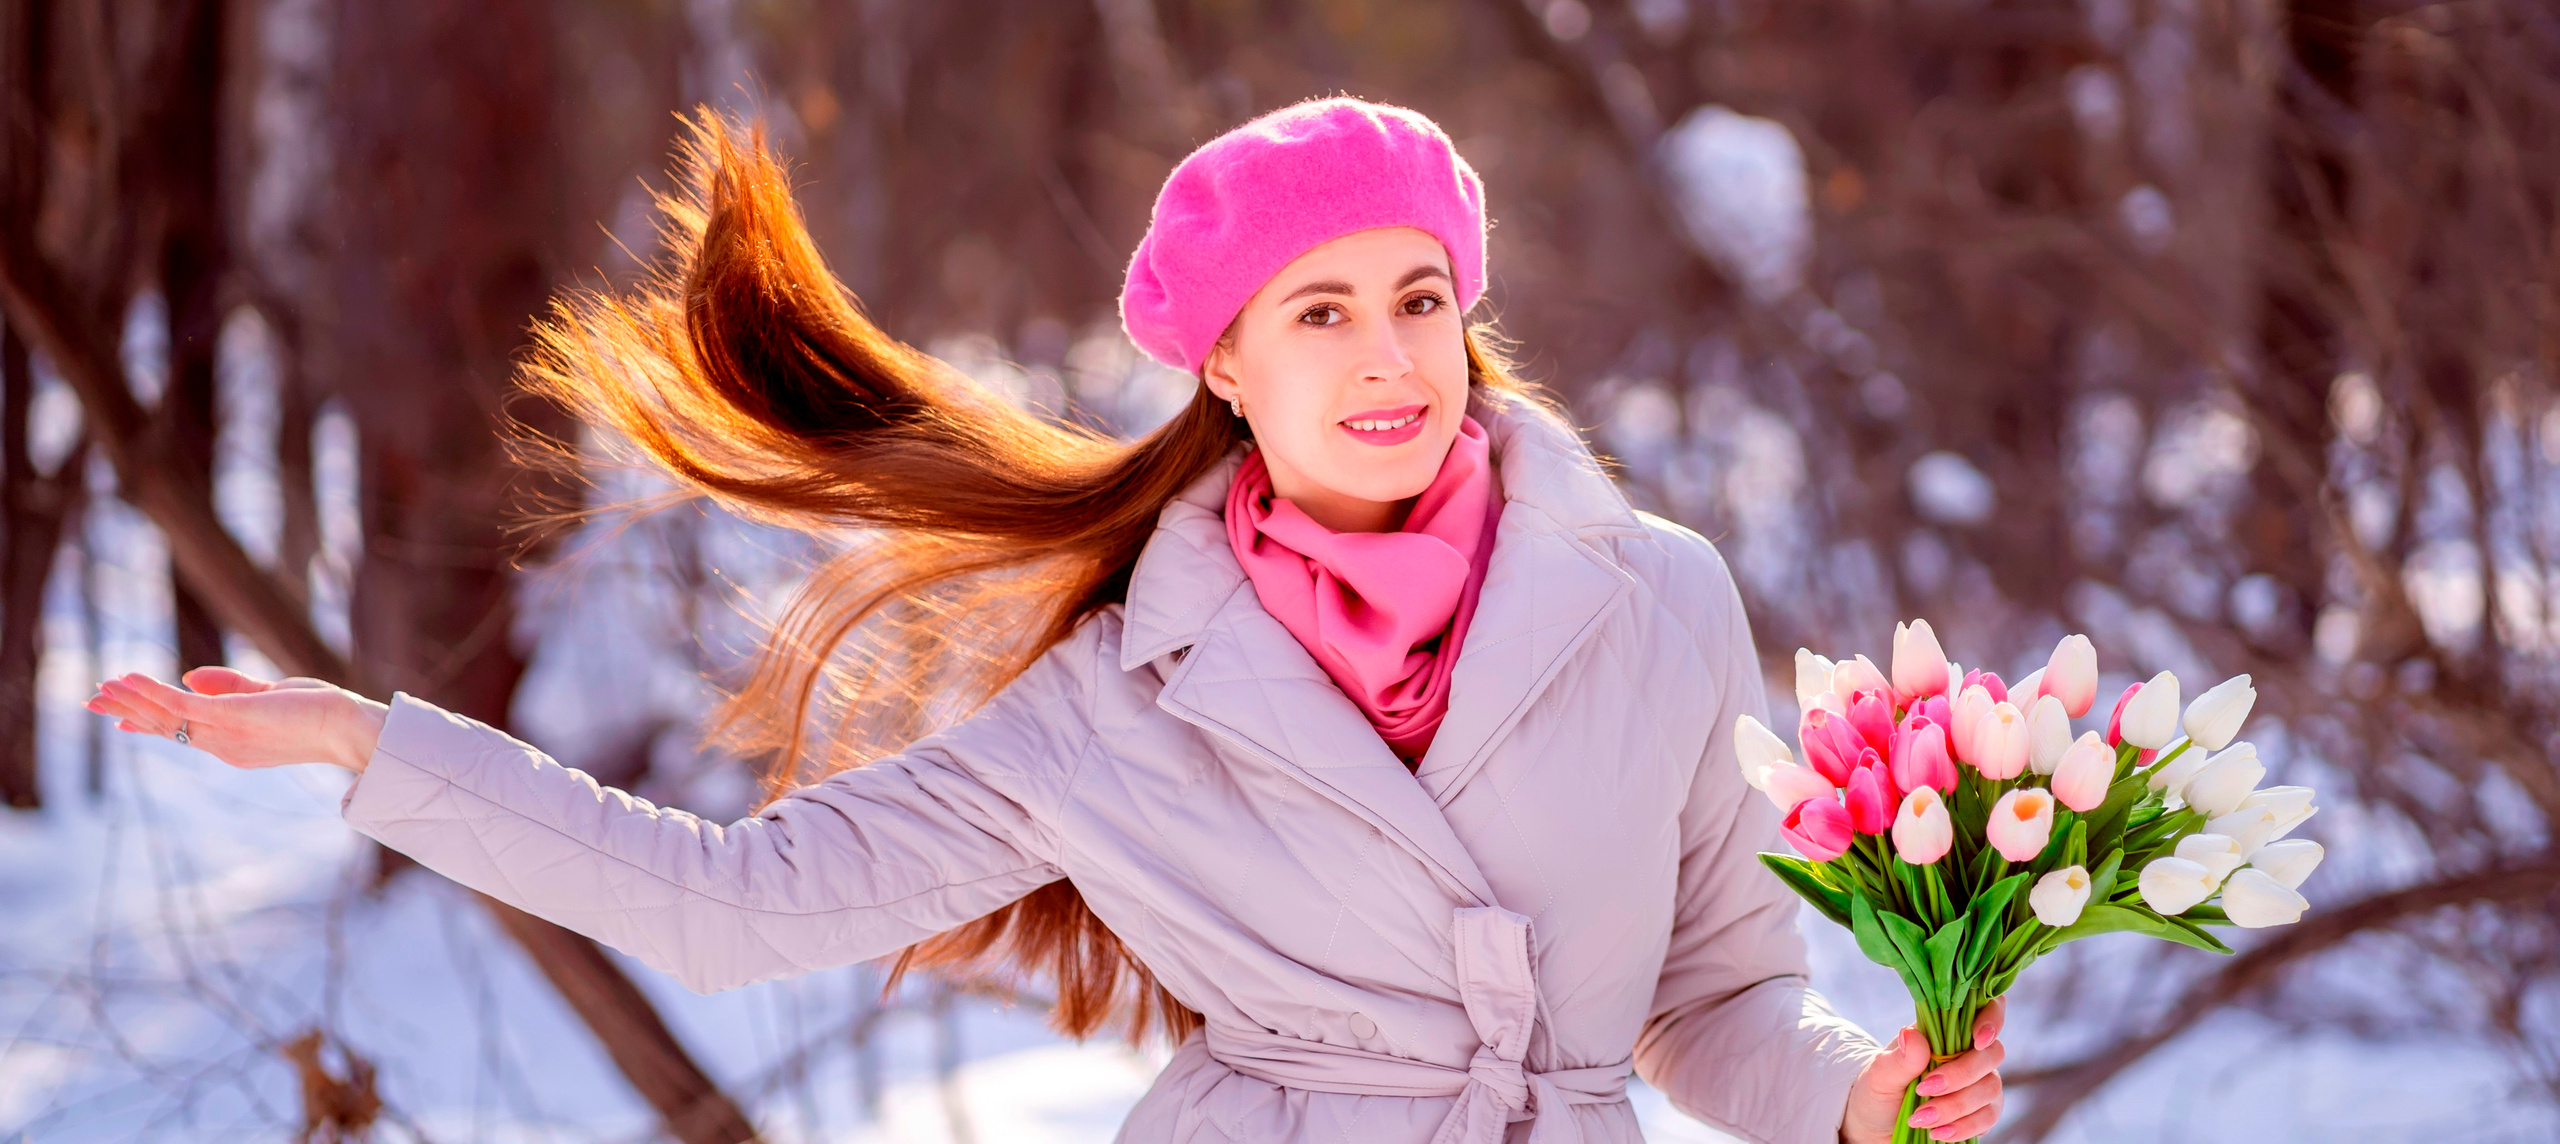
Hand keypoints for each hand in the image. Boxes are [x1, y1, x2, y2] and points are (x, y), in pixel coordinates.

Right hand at [86, 667, 388, 773]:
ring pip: (166, 717)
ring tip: (100, 690)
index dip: (148, 723)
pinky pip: (182, 705)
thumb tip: (188, 676)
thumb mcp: (267, 695)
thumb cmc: (317, 710)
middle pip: (165, 727)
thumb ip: (229, 686)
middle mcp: (223, 744)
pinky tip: (129, 680)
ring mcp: (225, 732)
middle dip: (128, 713)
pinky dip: (152, 693)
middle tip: (91, 703)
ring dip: (131, 701)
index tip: (118, 721)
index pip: (182, 732)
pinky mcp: (231, 717)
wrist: (349, 726)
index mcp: (232, 743)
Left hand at [1841, 996, 2004, 1143]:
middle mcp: (1967, 1053)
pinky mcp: (1980, 1112)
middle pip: (1992, 1053)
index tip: (1977, 1038)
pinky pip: (1988, 1117)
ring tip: (1922, 1118)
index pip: (1983, 1010)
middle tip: (1925, 1090)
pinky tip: (1938, 1133)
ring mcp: (1978, 1083)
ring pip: (1991, 1088)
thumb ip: (1899, 1059)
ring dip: (1956, 1106)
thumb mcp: (1878, 1075)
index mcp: (1943, 1032)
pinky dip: (1963, 1126)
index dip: (1991, 1018)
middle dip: (1961, 1074)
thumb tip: (1912, 1035)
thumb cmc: (1876, 1092)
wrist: (1874, 1127)